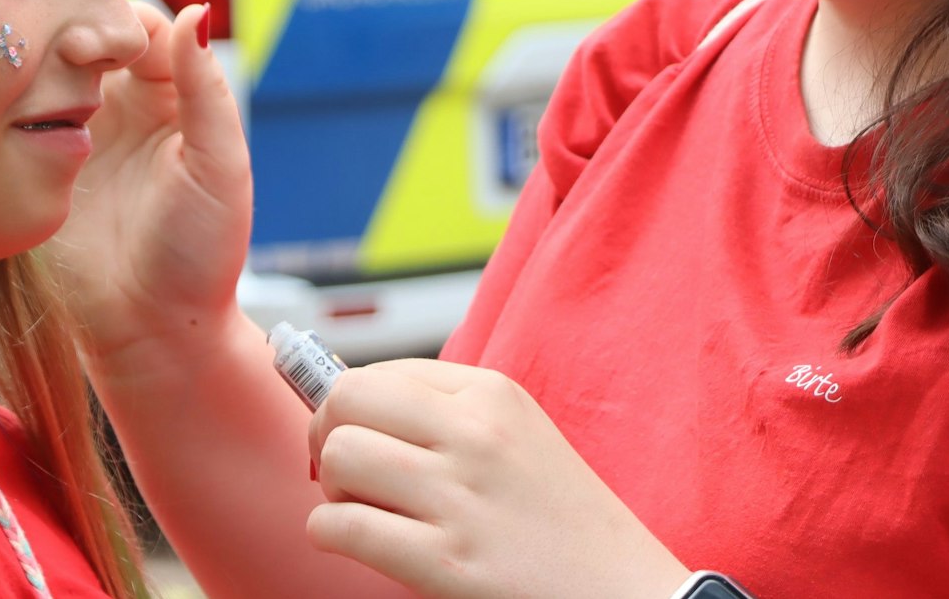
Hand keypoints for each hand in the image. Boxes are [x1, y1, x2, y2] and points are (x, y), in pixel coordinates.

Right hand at [49, 1, 251, 364]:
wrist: (153, 330)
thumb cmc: (202, 251)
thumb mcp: (218, 166)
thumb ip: (207, 90)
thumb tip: (197, 10)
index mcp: (168, 99)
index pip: (139, 28)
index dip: (117, 18)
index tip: (92, 34)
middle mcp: (116, 108)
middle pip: (83, 41)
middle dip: (64, 31)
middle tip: (48, 47)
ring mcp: (68, 136)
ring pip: (43, 73)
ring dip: (29, 64)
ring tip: (15, 70)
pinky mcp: (31, 168)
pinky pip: (8, 121)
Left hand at [306, 359, 690, 598]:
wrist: (622, 589)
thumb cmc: (560, 518)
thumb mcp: (517, 435)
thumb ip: (444, 411)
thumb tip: (345, 402)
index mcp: (493, 393)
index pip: (379, 372)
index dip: (350, 407)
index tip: (358, 437)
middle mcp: (475, 433)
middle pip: (346, 399)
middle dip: (326, 435)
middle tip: (345, 472)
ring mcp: (460, 496)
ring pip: (340, 456)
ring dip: (332, 488)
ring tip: (363, 508)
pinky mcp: (445, 560)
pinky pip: (341, 526)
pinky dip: (329, 534)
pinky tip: (356, 541)